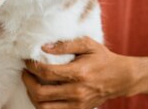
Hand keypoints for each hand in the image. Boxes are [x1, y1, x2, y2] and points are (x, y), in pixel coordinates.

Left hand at [22, 37, 136, 108]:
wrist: (122, 78)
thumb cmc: (103, 58)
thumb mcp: (87, 44)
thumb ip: (64, 45)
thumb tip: (43, 47)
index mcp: (78, 73)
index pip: (46, 73)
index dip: (31, 66)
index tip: (27, 61)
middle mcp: (77, 91)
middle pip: (41, 93)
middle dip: (27, 82)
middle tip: (25, 73)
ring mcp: (78, 104)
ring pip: (44, 107)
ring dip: (32, 95)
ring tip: (31, 84)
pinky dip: (43, 105)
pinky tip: (42, 94)